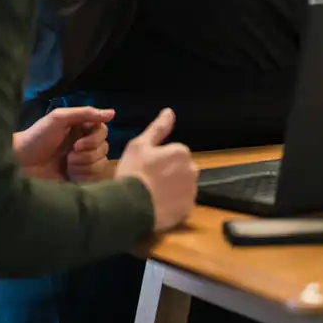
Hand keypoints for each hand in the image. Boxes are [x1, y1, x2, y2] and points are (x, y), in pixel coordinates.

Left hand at [14, 107, 114, 181]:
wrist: (19, 164)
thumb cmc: (37, 137)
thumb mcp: (59, 118)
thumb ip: (85, 113)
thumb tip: (113, 113)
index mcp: (80, 128)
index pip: (103, 131)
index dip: (94, 138)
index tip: (77, 143)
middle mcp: (84, 144)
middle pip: (104, 148)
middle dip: (88, 153)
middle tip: (69, 155)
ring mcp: (82, 162)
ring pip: (101, 163)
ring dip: (84, 164)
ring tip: (66, 165)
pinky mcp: (79, 178)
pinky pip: (94, 177)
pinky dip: (83, 175)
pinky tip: (69, 175)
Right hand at [116, 108, 197, 233]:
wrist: (129, 207)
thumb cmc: (133, 172)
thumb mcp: (140, 145)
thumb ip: (158, 128)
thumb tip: (169, 111)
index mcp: (181, 152)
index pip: (175, 154)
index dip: (160, 160)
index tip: (147, 168)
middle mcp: (192, 170)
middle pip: (182, 170)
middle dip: (170, 174)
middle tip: (149, 182)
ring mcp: (191, 192)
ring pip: (183, 188)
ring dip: (173, 190)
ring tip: (152, 196)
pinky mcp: (187, 211)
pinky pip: (182, 205)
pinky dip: (173, 206)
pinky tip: (158, 207)